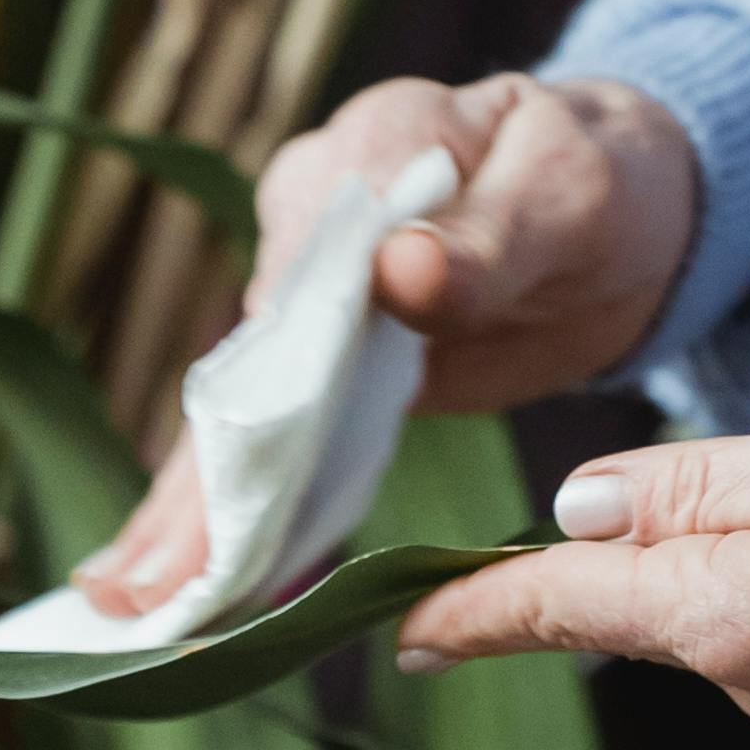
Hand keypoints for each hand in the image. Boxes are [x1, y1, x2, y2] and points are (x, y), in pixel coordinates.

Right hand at [71, 68, 699, 618]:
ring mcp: (310, 298)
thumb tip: (399, 270)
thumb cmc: (598, 184)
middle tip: (144, 579)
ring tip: (128, 603)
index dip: (272, 358)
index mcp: (369, 146)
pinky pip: (272, 441)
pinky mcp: (326, 366)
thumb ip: (488, 238)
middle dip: (198, 470)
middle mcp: (313, 219)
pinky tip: (173, 586)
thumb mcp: (567, 198)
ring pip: (241, 410)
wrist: (620, 215)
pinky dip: (228, 512)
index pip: (303, 254)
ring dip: (186, 509)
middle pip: (251, 347)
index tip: (244, 453)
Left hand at [393, 386, 749, 731]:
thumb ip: (695, 485)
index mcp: (731, 617)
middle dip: (574, 568)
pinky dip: (746, 571)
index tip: (388, 623)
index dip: (467, 610)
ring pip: (696, 609)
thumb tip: (579, 512)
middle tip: (519, 532)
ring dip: (683, 554)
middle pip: (624, 611)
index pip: (561, 609)